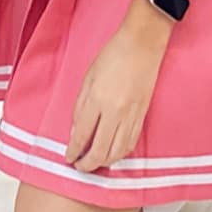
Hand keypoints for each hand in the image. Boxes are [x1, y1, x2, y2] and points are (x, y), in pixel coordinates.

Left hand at [66, 5, 169, 172]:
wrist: (142, 45)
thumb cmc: (113, 56)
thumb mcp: (88, 77)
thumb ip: (80, 106)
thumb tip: (77, 131)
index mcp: (97, 100)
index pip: (82, 135)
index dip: (74, 150)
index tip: (68, 158)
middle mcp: (115, 112)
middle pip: (100, 150)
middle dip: (87, 164)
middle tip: (79, 167)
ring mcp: (131, 116)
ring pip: (117, 152)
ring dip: (104, 162)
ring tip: (94, 163)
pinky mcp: (142, 116)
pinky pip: (130, 143)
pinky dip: (120, 153)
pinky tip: (112, 154)